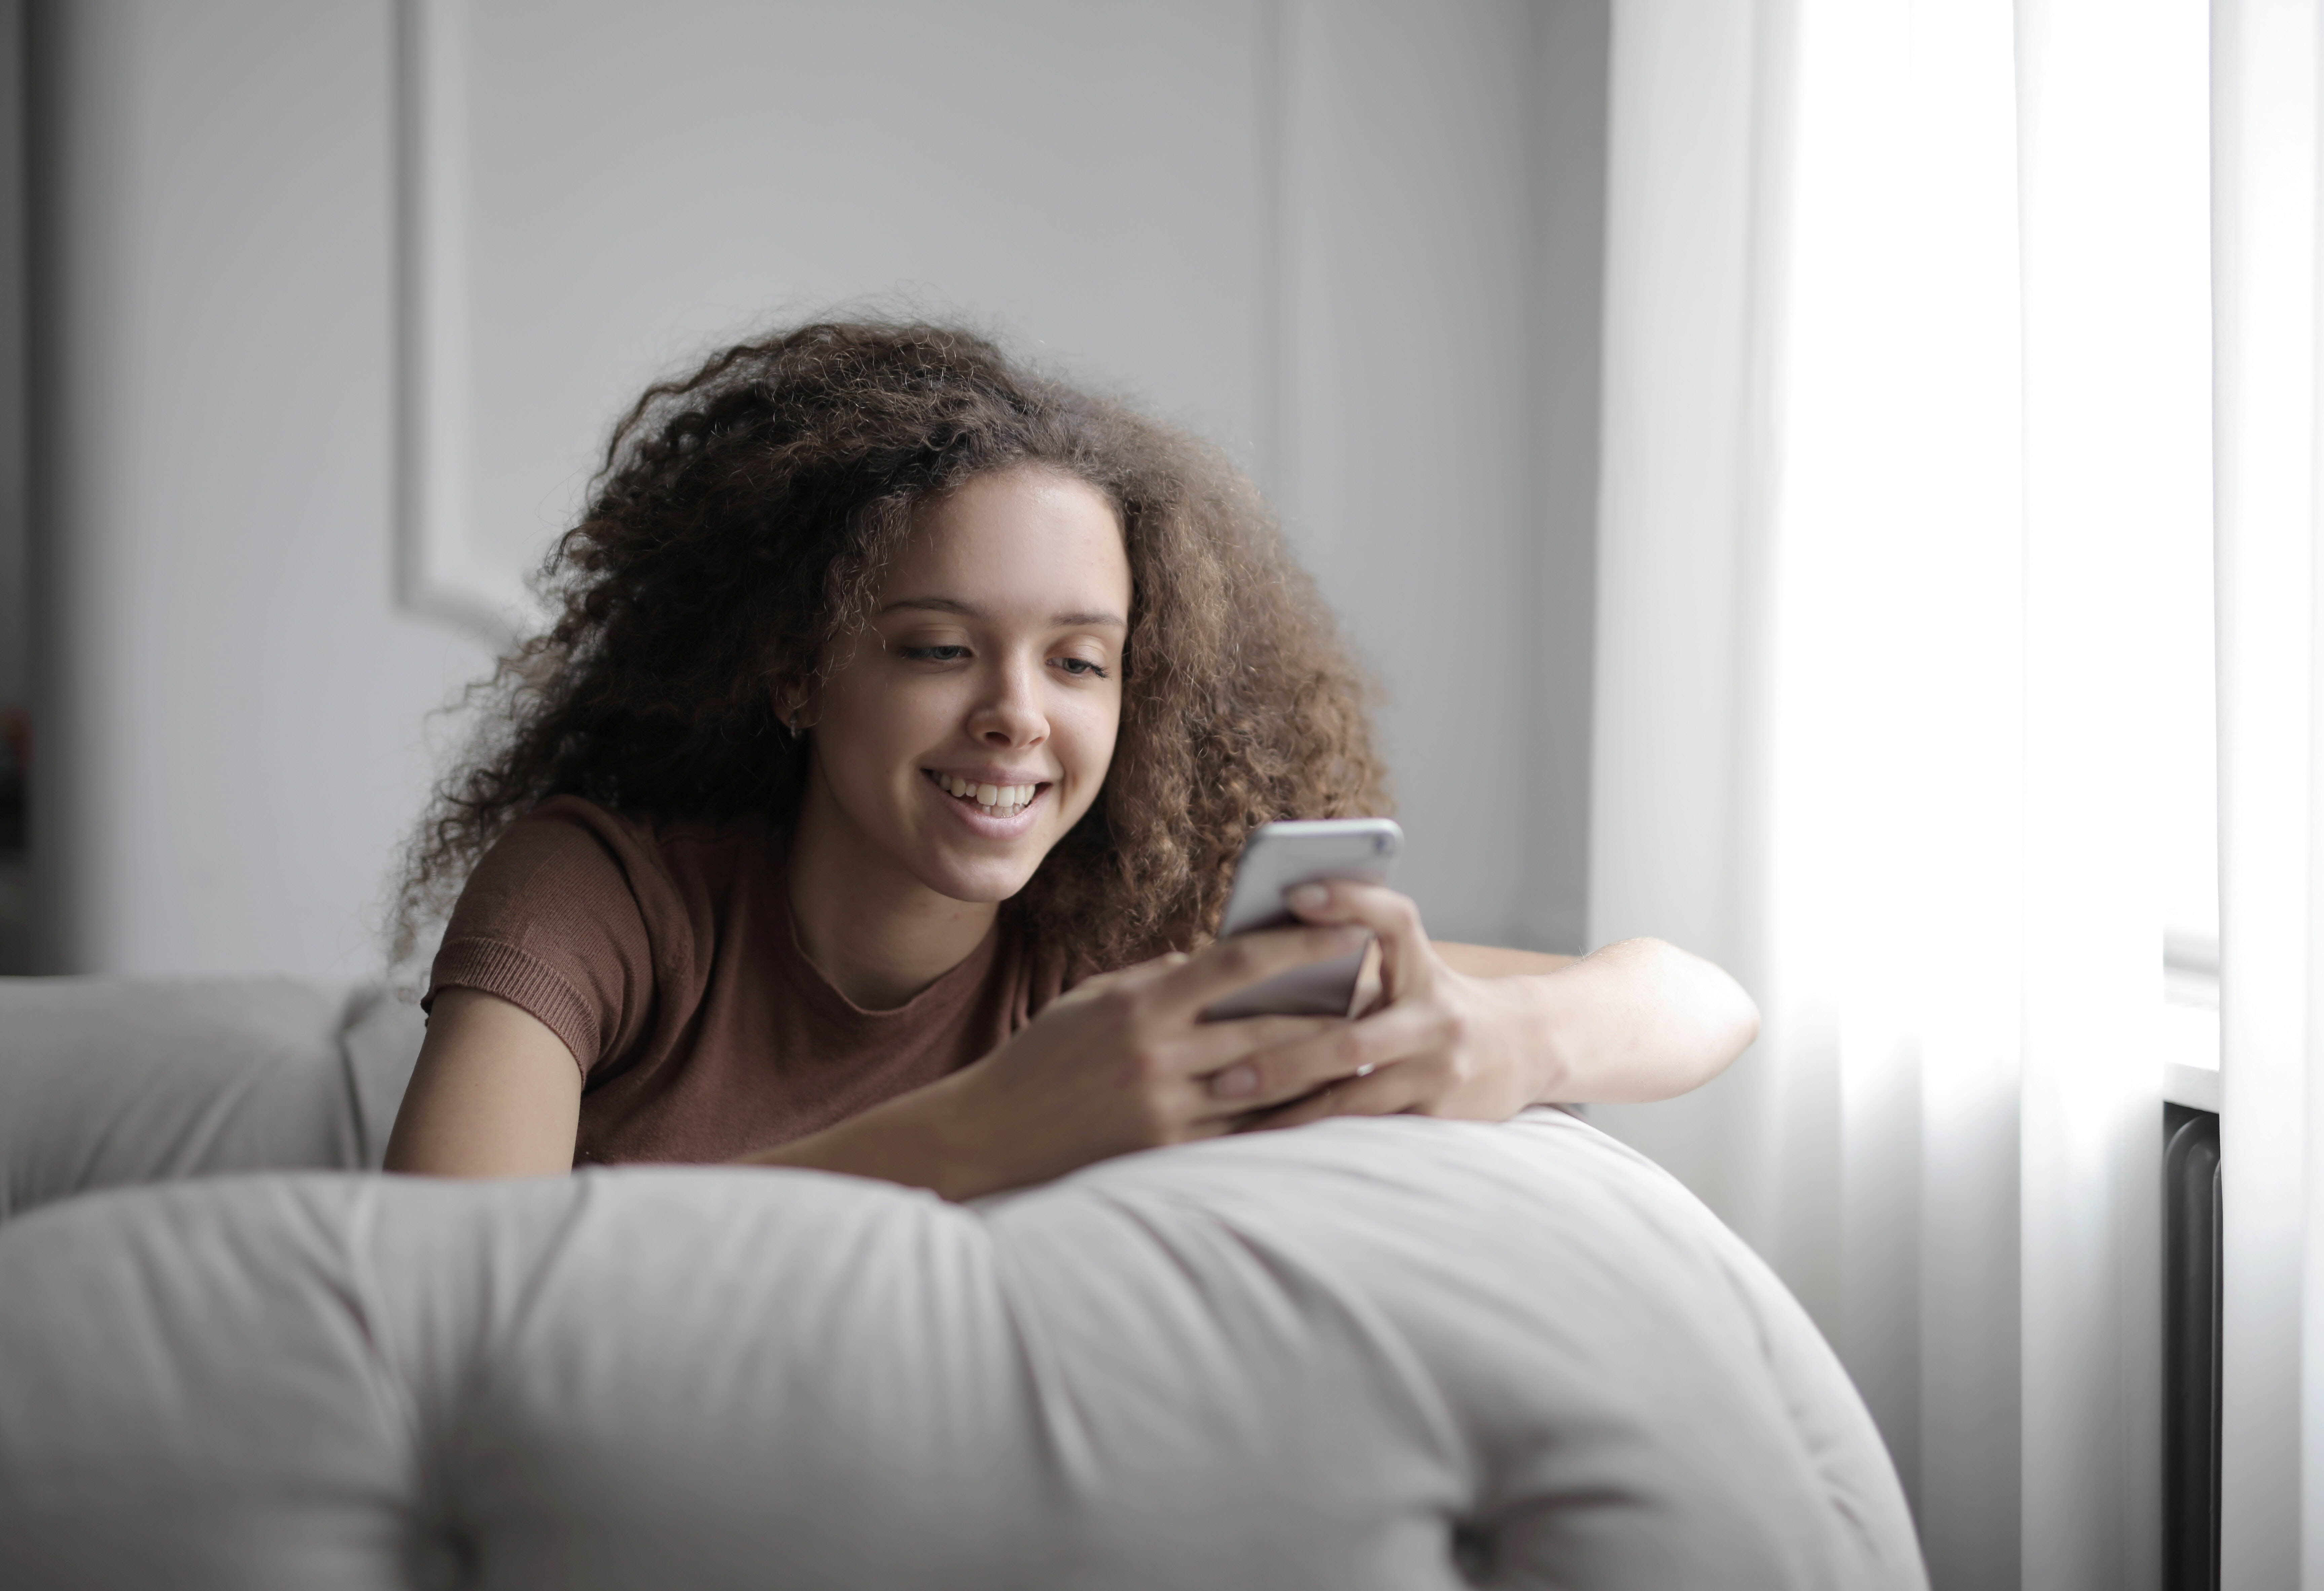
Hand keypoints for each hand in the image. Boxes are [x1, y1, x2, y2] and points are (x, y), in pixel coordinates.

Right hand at [936, 921, 1388, 1192]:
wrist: (986, 1137)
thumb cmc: (1043, 1060)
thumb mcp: (1095, 1000)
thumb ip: (1161, 980)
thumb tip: (1226, 961)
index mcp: (1141, 1007)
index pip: (1237, 962)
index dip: (1300, 942)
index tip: (1348, 927)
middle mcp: (1159, 1059)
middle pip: (1270, 1028)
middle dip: (1334, 1011)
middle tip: (1384, 994)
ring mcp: (1166, 1114)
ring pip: (1270, 1089)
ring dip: (1325, 1071)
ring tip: (1370, 1050)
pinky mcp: (1168, 1159)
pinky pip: (1245, 1139)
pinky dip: (1287, 1122)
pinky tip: (1324, 1110)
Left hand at [1232, 882, 1552, 1129]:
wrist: (1528, 1047)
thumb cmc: (1440, 1003)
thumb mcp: (1411, 969)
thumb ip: (1353, 961)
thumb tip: (1260, 946)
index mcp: (1424, 968)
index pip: (1393, 919)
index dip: (1349, 900)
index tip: (1296, 892)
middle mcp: (1436, 1019)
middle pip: (1349, 1041)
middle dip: (1281, 1063)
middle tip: (1222, 1077)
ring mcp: (1441, 1073)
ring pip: (1354, 1100)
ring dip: (1291, 1114)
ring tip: (1236, 1121)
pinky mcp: (1441, 1117)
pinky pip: (1368, 1132)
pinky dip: (1320, 1137)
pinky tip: (1276, 1145)